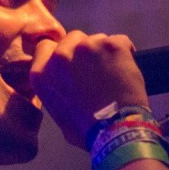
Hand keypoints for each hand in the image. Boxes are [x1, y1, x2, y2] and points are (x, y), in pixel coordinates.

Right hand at [30, 30, 149, 148]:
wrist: (116, 130)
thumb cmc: (87, 130)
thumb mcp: (57, 113)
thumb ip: (56, 90)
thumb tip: (65, 85)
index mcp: (42, 73)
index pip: (46, 47)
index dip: (60, 52)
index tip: (71, 61)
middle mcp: (60, 56)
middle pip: (72, 39)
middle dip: (83, 51)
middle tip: (95, 70)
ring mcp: (87, 48)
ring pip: (96, 39)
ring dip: (103, 52)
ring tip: (112, 74)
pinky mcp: (111, 45)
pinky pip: (120, 41)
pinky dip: (124, 52)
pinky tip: (126, 68)